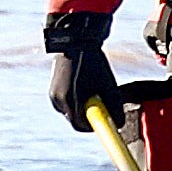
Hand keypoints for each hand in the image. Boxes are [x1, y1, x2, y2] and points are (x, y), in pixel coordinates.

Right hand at [44, 10, 117, 128]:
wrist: (75, 42)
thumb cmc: (93, 62)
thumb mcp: (108, 84)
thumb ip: (114, 106)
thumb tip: (119, 124)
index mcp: (72, 99)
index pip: (82, 127)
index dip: (95, 128)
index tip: (105, 125)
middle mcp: (59, 100)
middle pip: (75, 121)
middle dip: (89, 118)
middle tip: (102, 109)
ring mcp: (53, 96)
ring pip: (70, 113)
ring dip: (81, 109)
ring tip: (92, 91)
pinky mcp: (52, 91)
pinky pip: (64, 105)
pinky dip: (74, 102)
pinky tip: (82, 86)